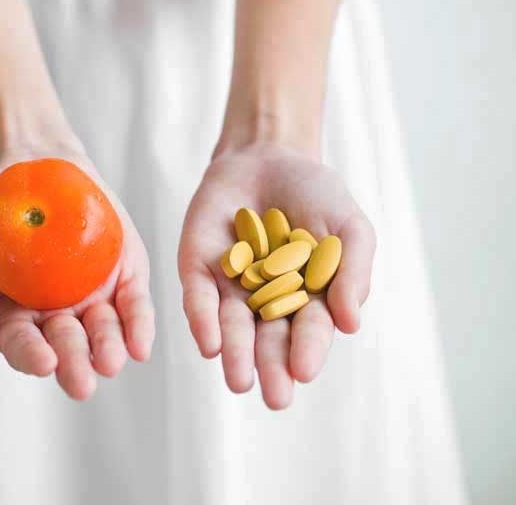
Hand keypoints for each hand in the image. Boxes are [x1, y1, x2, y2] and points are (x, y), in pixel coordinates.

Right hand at [0, 142, 154, 399]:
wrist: (31, 162)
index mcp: (17, 318)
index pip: (24, 345)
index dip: (31, 355)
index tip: (43, 362)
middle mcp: (57, 315)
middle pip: (67, 346)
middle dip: (73, 364)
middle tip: (81, 383)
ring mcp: (93, 296)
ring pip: (103, 331)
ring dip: (108, 350)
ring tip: (111, 363)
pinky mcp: (124, 275)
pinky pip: (133, 304)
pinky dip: (139, 325)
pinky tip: (141, 345)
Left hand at [178, 141, 375, 408]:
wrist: (270, 154)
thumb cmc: (316, 194)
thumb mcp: (349, 228)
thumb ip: (352, 272)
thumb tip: (350, 324)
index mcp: (307, 297)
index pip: (309, 329)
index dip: (307, 349)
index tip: (304, 370)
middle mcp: (266, 300)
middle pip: (268, 337)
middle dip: (270, 365)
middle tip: (274, 396)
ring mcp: (231, 285)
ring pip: (232, 325)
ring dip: (235, 353)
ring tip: (239, 380)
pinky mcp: (199, 268)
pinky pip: (199, 297)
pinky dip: (203, 319)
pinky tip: (210, 343)